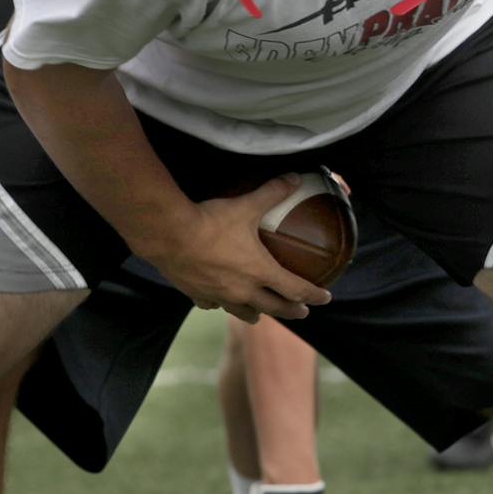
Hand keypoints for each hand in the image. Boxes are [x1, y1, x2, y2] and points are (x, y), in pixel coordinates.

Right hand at [138, 175, 332, 321]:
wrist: (168, 235)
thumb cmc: (212, 222)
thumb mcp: (247, 205)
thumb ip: (273, 192)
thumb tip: (295, 178)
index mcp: (261, 272)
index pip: (296, 289)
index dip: (313, 295)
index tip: (325, 298)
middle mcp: (242, 290)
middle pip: (274, 307)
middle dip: (291, 310)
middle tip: (302, 312)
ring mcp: (219, 296)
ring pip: (243, 312)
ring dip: (256, 313)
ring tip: (261, 315)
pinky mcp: (196, 294)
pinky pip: (212, 305)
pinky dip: (219, 304)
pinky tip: (218, 302)